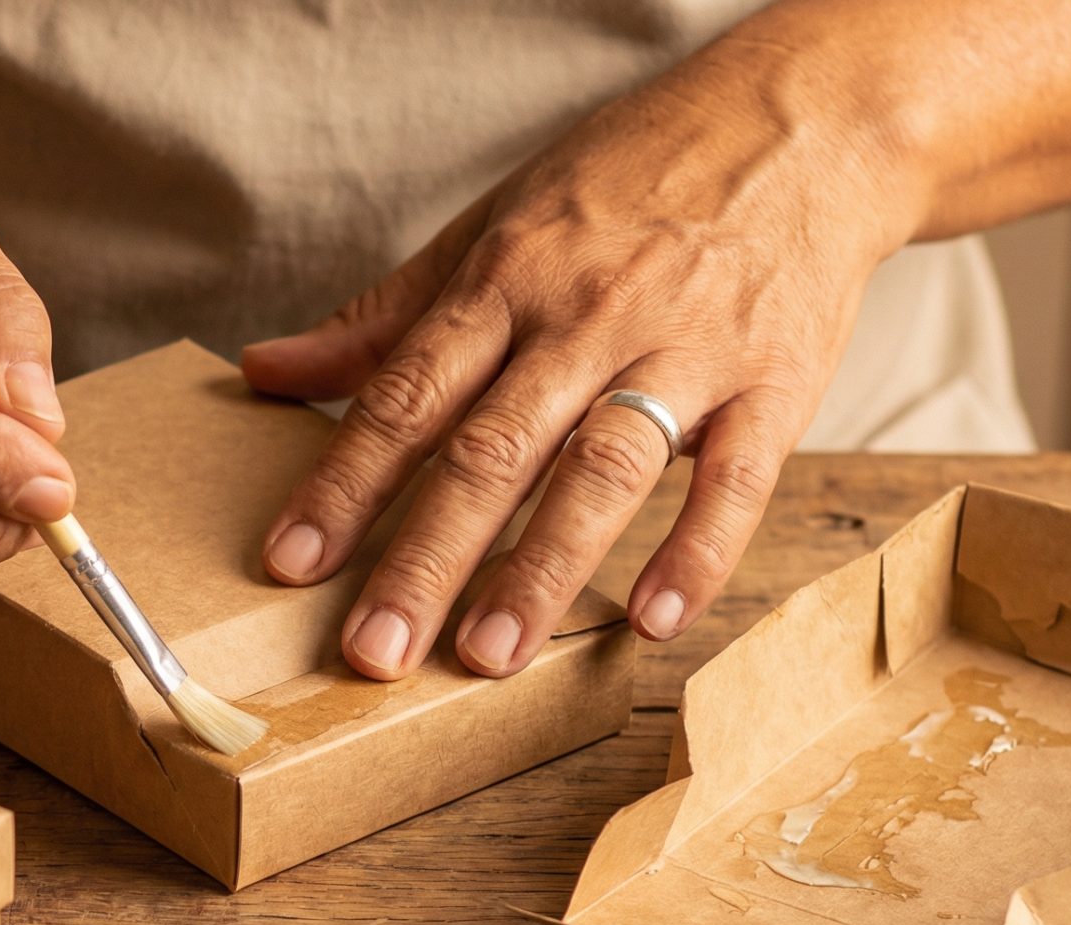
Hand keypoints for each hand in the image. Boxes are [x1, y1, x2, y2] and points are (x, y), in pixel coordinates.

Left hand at [243, 48, 913, 679]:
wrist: (803, 122)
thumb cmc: (633, 181)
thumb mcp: (496, 224)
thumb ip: (386, 316)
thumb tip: (267, 371)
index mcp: (508, 277)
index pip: (408, 393)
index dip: (345, 481)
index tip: (292, 561)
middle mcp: (589, 315)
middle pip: (492, 449)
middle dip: (426, 556)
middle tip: (374, 650)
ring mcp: (686, 349)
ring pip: (602, 471)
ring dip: (543, 570)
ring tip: (490, 655)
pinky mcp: (777, 381)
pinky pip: (735, 480)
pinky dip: (696, 553)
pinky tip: (651, 620)